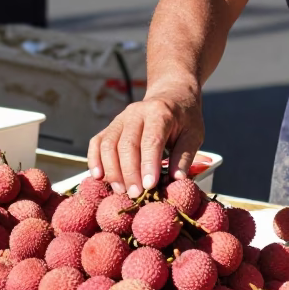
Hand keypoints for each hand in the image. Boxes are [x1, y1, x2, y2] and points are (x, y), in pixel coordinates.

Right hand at [87, 85, 203, 197]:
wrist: (171, 95)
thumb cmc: (184, 118)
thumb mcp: (193, 134)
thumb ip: (184, 156)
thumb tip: (177, 179)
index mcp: (160, 112)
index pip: (151, 140)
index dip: (149, 164)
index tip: (149, 185)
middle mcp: (136, 113)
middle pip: (127, 144)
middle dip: (129, 172)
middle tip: (135, 194)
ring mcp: (120, 118)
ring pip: (108, 144)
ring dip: (112, 170)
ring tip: (121, 190)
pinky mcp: (111, 125)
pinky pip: (97, 142)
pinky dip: (94, 160)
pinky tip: (98, 176)